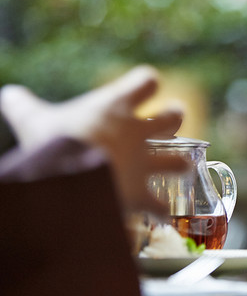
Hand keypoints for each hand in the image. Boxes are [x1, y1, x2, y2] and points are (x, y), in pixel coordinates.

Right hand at [0, 65, 186, 213]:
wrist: (67, 178)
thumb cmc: (53, 142)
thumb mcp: (33, 121)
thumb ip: (23, 106)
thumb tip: (8, 93)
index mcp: (116, 106)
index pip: (146, 80)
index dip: (145, 83)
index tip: (140, 87)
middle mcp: (138, 133)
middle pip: (174, 115)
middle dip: (173, 119)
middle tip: (166, 126)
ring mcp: (144, 164)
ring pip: (180, 161)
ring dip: (180, 166)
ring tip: (179, 168)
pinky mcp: (141, 194)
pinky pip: (160, 206)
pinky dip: (160, 211)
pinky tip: (159, 215)